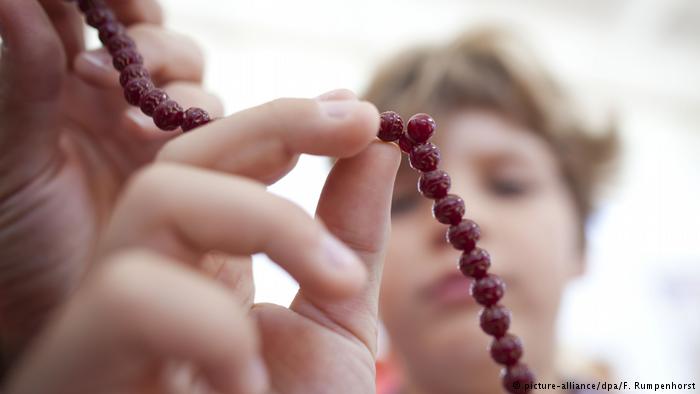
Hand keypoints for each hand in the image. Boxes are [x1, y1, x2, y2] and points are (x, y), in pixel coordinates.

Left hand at [0, 0, 219, 359]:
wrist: (54, 317)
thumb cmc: (12, 244)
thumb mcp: (9, 160)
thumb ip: (23, 76)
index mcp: (58, 82)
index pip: (87, 14)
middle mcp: (114, 101)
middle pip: (154, 39)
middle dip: (147, 41)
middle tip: (110, 70)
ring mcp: (157, 134)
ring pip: (192, 78)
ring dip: (173, 85)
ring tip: (130, 126)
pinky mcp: (193, 169)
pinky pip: (219, 128)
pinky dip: (206, 122)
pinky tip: (153, 141)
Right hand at [5, 89, 400, 392]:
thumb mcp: (335, 323)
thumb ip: (349, 235)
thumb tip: (378, 144)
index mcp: (200, 265)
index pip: (219, 159)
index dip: (286, 119)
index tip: (366, 113)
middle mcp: (146, 276)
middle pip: (181, 157)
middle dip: (276, 129)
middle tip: (360, 128)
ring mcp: (103, 321)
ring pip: (154, 202)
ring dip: (268, 223)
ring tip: (340, 291)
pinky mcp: (74, 362)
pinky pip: (130, 296)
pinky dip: (213, 323)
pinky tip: (250, 378)